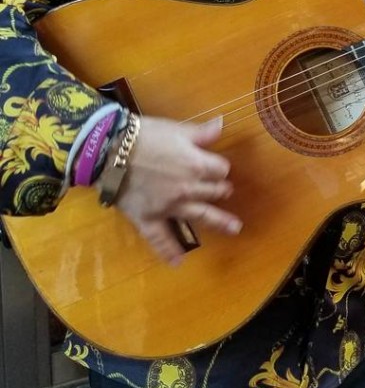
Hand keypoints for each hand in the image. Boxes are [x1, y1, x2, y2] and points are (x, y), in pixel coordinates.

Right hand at [114, 116, 240, 264]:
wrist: (107, 151)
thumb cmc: (143, 135)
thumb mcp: (176, 129)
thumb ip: (201, 133)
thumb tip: (222, 124)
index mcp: (197, 165)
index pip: (220, 169)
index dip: (218, 167)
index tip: (214, 166)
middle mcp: (188, 189)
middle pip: (214, 191)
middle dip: (220, 190)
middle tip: (222, 191)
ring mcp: (169, 206)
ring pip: (200, 215)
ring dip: (219, 222)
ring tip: (235, 229)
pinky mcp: (148, 218)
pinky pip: (160, 238)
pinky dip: (168, 251)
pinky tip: (178, 263)